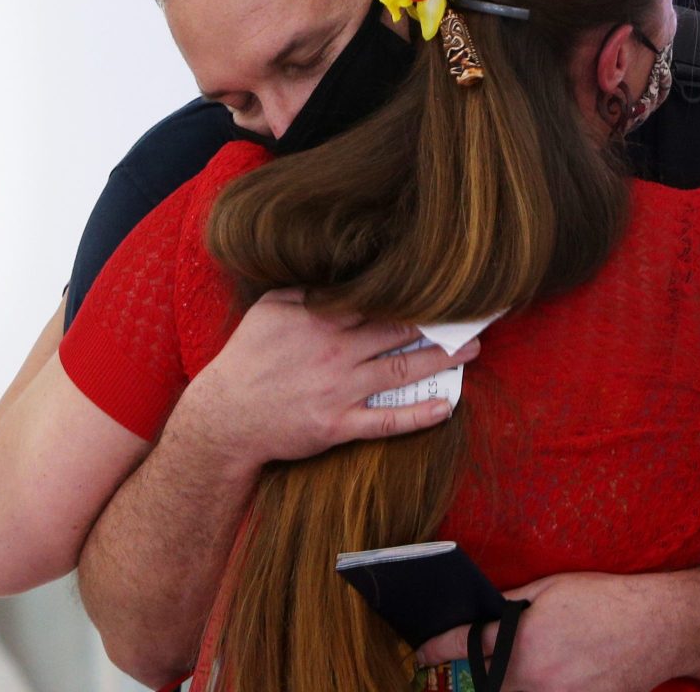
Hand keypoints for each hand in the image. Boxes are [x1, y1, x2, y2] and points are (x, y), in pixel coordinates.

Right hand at [178, 288, 478, 466]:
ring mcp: (339, 390)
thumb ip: (305, 291)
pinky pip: (386, 421)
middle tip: (476, 311)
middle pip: (398, 330)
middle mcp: (336, 351)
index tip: (445, 283)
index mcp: (320, 319)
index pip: (377, 299)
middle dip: (439, 320)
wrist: (224, 417)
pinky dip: (418, 415)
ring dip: (441, 358)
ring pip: (401, 370)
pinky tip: (446, 407)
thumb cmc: (247, 360)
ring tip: (473, 348)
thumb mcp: (268, 311)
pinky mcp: (337, 425)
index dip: (413, 292)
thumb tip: (339, 275)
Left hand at [415, 572, 679, 691]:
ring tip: (509, 670)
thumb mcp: (551, 588)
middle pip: (482, 685)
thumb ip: (509, 606)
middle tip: (460, 668)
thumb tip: (478, 615)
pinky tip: (542, 678)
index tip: (421, 653)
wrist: (658, 627)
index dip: (436, 650)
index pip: (464, 648)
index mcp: (523, 639)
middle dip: (467, 677)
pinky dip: (531, 691)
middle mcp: (534, 676)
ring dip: (502, 686)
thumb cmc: (604, 600)